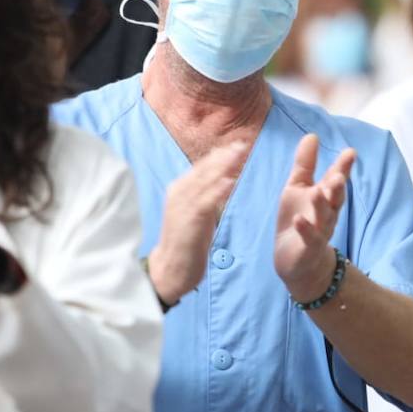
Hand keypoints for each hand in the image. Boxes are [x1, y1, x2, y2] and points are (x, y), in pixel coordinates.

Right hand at [149, 141, 246, 304]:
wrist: (170, 267)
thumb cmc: (185, 241)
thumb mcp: (195, 212)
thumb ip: (206, 196)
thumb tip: (224, 179)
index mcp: (180, 190)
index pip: (201, 167)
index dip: (219, 156)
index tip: (237, 145)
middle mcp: (179, 193)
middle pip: (204, 169)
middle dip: (223, 156)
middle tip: (242, 144)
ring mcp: (182, 206)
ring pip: (205, 181)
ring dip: (223, 167)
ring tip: (238, 154)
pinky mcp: (189, 221)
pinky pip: (205, 202)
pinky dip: (217, 191)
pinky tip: (230, 182)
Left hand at [274, 134, 356, 302]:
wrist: (295, 261)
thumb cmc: (299, 219)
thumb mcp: (298, 188)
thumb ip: (305, 164)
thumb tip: (312, 135)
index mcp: (326, 198)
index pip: (336, 180)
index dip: (343, 167)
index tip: (351, 152)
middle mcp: (327, 214)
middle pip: (336, 199)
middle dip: (338, 187)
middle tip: (340, 175)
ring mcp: (319, 232)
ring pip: (324, 218)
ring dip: (322, 205)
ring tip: (318, 191)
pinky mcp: (308, 249)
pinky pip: (309, 239)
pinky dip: (305, 229)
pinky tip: (299, 220)